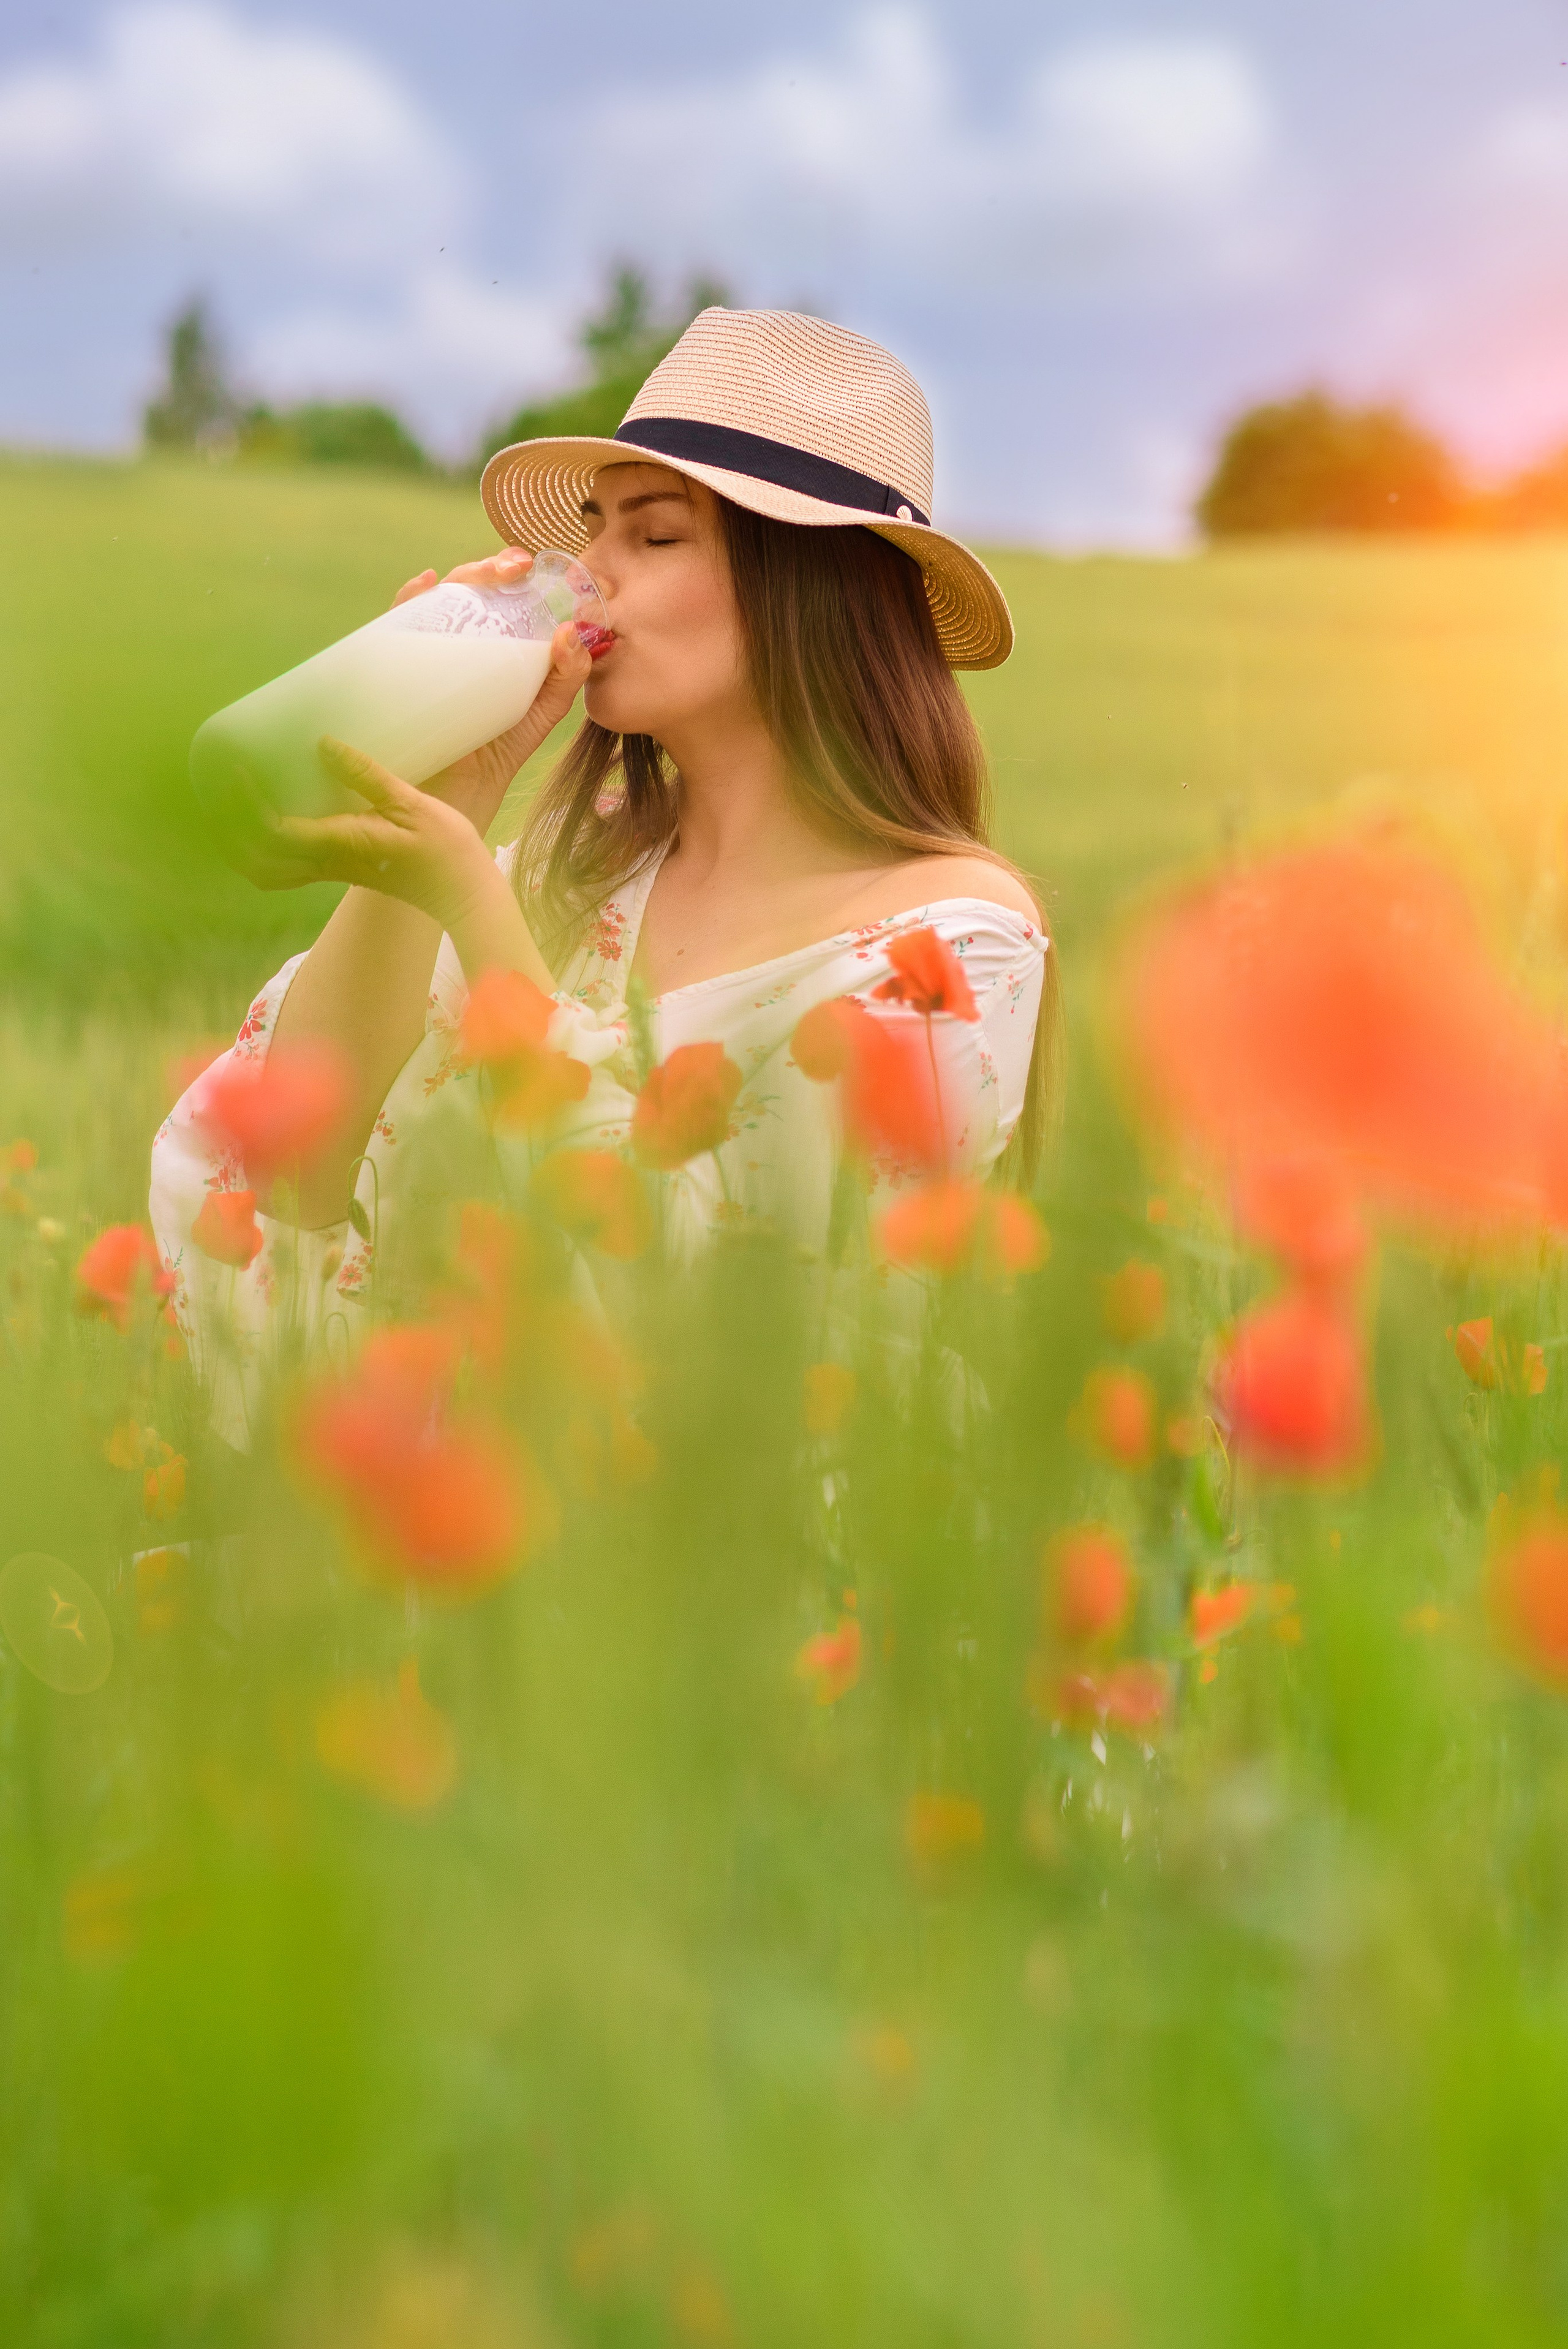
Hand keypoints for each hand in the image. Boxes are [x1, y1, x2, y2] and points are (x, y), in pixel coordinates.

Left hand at [241, 738, 497, 928]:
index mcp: (339, 846)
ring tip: (235, 810)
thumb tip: (322, 744)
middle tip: (222, 792)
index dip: (246, 801)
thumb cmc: (444, 850)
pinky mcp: (340, 871)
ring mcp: (331, 872)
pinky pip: (286, 869)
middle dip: (230, 831)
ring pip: (267, 873)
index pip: (273, 830)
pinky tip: (271, 822)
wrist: (461, 892)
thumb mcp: (410, 802)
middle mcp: (327, 864)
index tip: (239, 767)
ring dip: (242, 847)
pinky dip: (265, 851)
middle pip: (256, 862)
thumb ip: (364, 774)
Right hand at [389, 550, 592, 833]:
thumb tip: (574, 634)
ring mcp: (418, 659)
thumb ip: (563, 681)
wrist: (453, 807)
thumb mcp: (535, 717)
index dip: (509, 575)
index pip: (493, 601)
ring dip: (453, 577)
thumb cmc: (489, 761)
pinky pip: (389, 630)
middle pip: (462, 594)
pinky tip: (423, 586)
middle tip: (514, 563)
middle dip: (486, 569)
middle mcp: (448, 648)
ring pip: (430, 603)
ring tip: (485, 571)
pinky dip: (406, 602)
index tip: (532, 565)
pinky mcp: (393, 676)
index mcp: (483, 652)